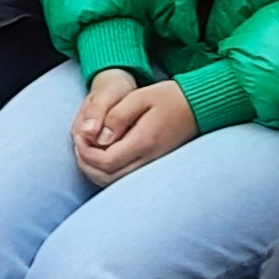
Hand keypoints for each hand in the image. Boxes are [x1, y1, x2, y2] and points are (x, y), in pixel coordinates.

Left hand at [70, 74, 196, 185]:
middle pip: (107, 177)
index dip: (86, 152)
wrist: (198, 106)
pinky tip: (102, 155)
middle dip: (86, 163)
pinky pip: (124, 179)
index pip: (106, 161)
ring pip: (114, 182)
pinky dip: (107, 172)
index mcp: (144, 142)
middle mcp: (149, 159)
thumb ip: (117, 116)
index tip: (79, 136)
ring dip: (94, 170)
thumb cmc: (169, 97)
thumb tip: (99, 137)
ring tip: (87, 148)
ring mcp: (153, 166)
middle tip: (79, 143)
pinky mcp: (154, 167)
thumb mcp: (139, 96)